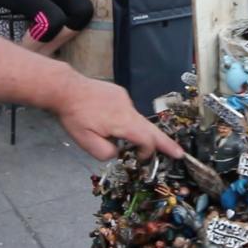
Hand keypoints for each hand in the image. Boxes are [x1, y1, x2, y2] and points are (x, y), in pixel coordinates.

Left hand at [48, 72, 183, 160]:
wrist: (67, 88)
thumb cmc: (75, 116)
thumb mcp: (85, 142)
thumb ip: (106, 152)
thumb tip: (117, 151)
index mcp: (123, 123)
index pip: (146, 140)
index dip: (148, 152)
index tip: (142, 159)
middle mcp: (129, 109)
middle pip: (152, 129)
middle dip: (166, 143)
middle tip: (179, 153)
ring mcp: (125, 98)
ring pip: (136, 119)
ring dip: (134, 130)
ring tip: (112, 133)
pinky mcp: (120, 92)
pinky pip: (127, 110)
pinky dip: (123, 118)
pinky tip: (105, 118)